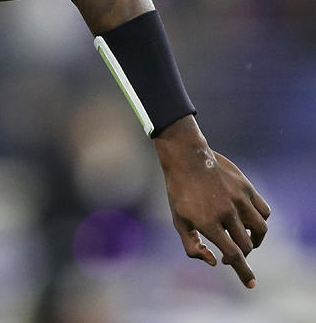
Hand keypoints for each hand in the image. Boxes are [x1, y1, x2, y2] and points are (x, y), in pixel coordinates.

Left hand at [154, 116, 270, 287]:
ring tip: (244, 240)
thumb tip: (214, 262)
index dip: (242, 271)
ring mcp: (239, 199)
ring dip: (255, 241)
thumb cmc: (179, 192)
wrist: (186, 158)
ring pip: (260, 230)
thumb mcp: (178, 221)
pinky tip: (249, 223)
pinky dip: (260, 221)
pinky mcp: (247, 188)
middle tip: (232, 256)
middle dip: (242, 256)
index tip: (250, 284)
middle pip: (247, 244)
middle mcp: (226, 212)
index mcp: (208, 222)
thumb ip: (193, 246)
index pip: (233, 254)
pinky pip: (264, 211)